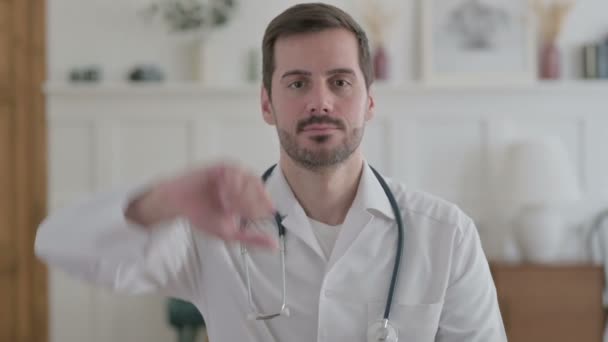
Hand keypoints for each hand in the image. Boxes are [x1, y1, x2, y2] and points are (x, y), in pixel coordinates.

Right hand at [127, 163, 276, 248]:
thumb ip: (252, 239)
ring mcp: (232, 174)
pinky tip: (223, 193)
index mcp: (248, 198)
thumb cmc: (202, 216)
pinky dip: (232, 182)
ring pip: (249, 178)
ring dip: (241, 192)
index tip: (248, 216)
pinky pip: (234, 170)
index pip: (265, 199)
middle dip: (251, 201)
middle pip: (260, 187)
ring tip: (227, 204)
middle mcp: (243, 184)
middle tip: (237, 211)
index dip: (261, 208)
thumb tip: (275, 246)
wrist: (177, 204)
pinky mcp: (220, 167)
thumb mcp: (229, 232)